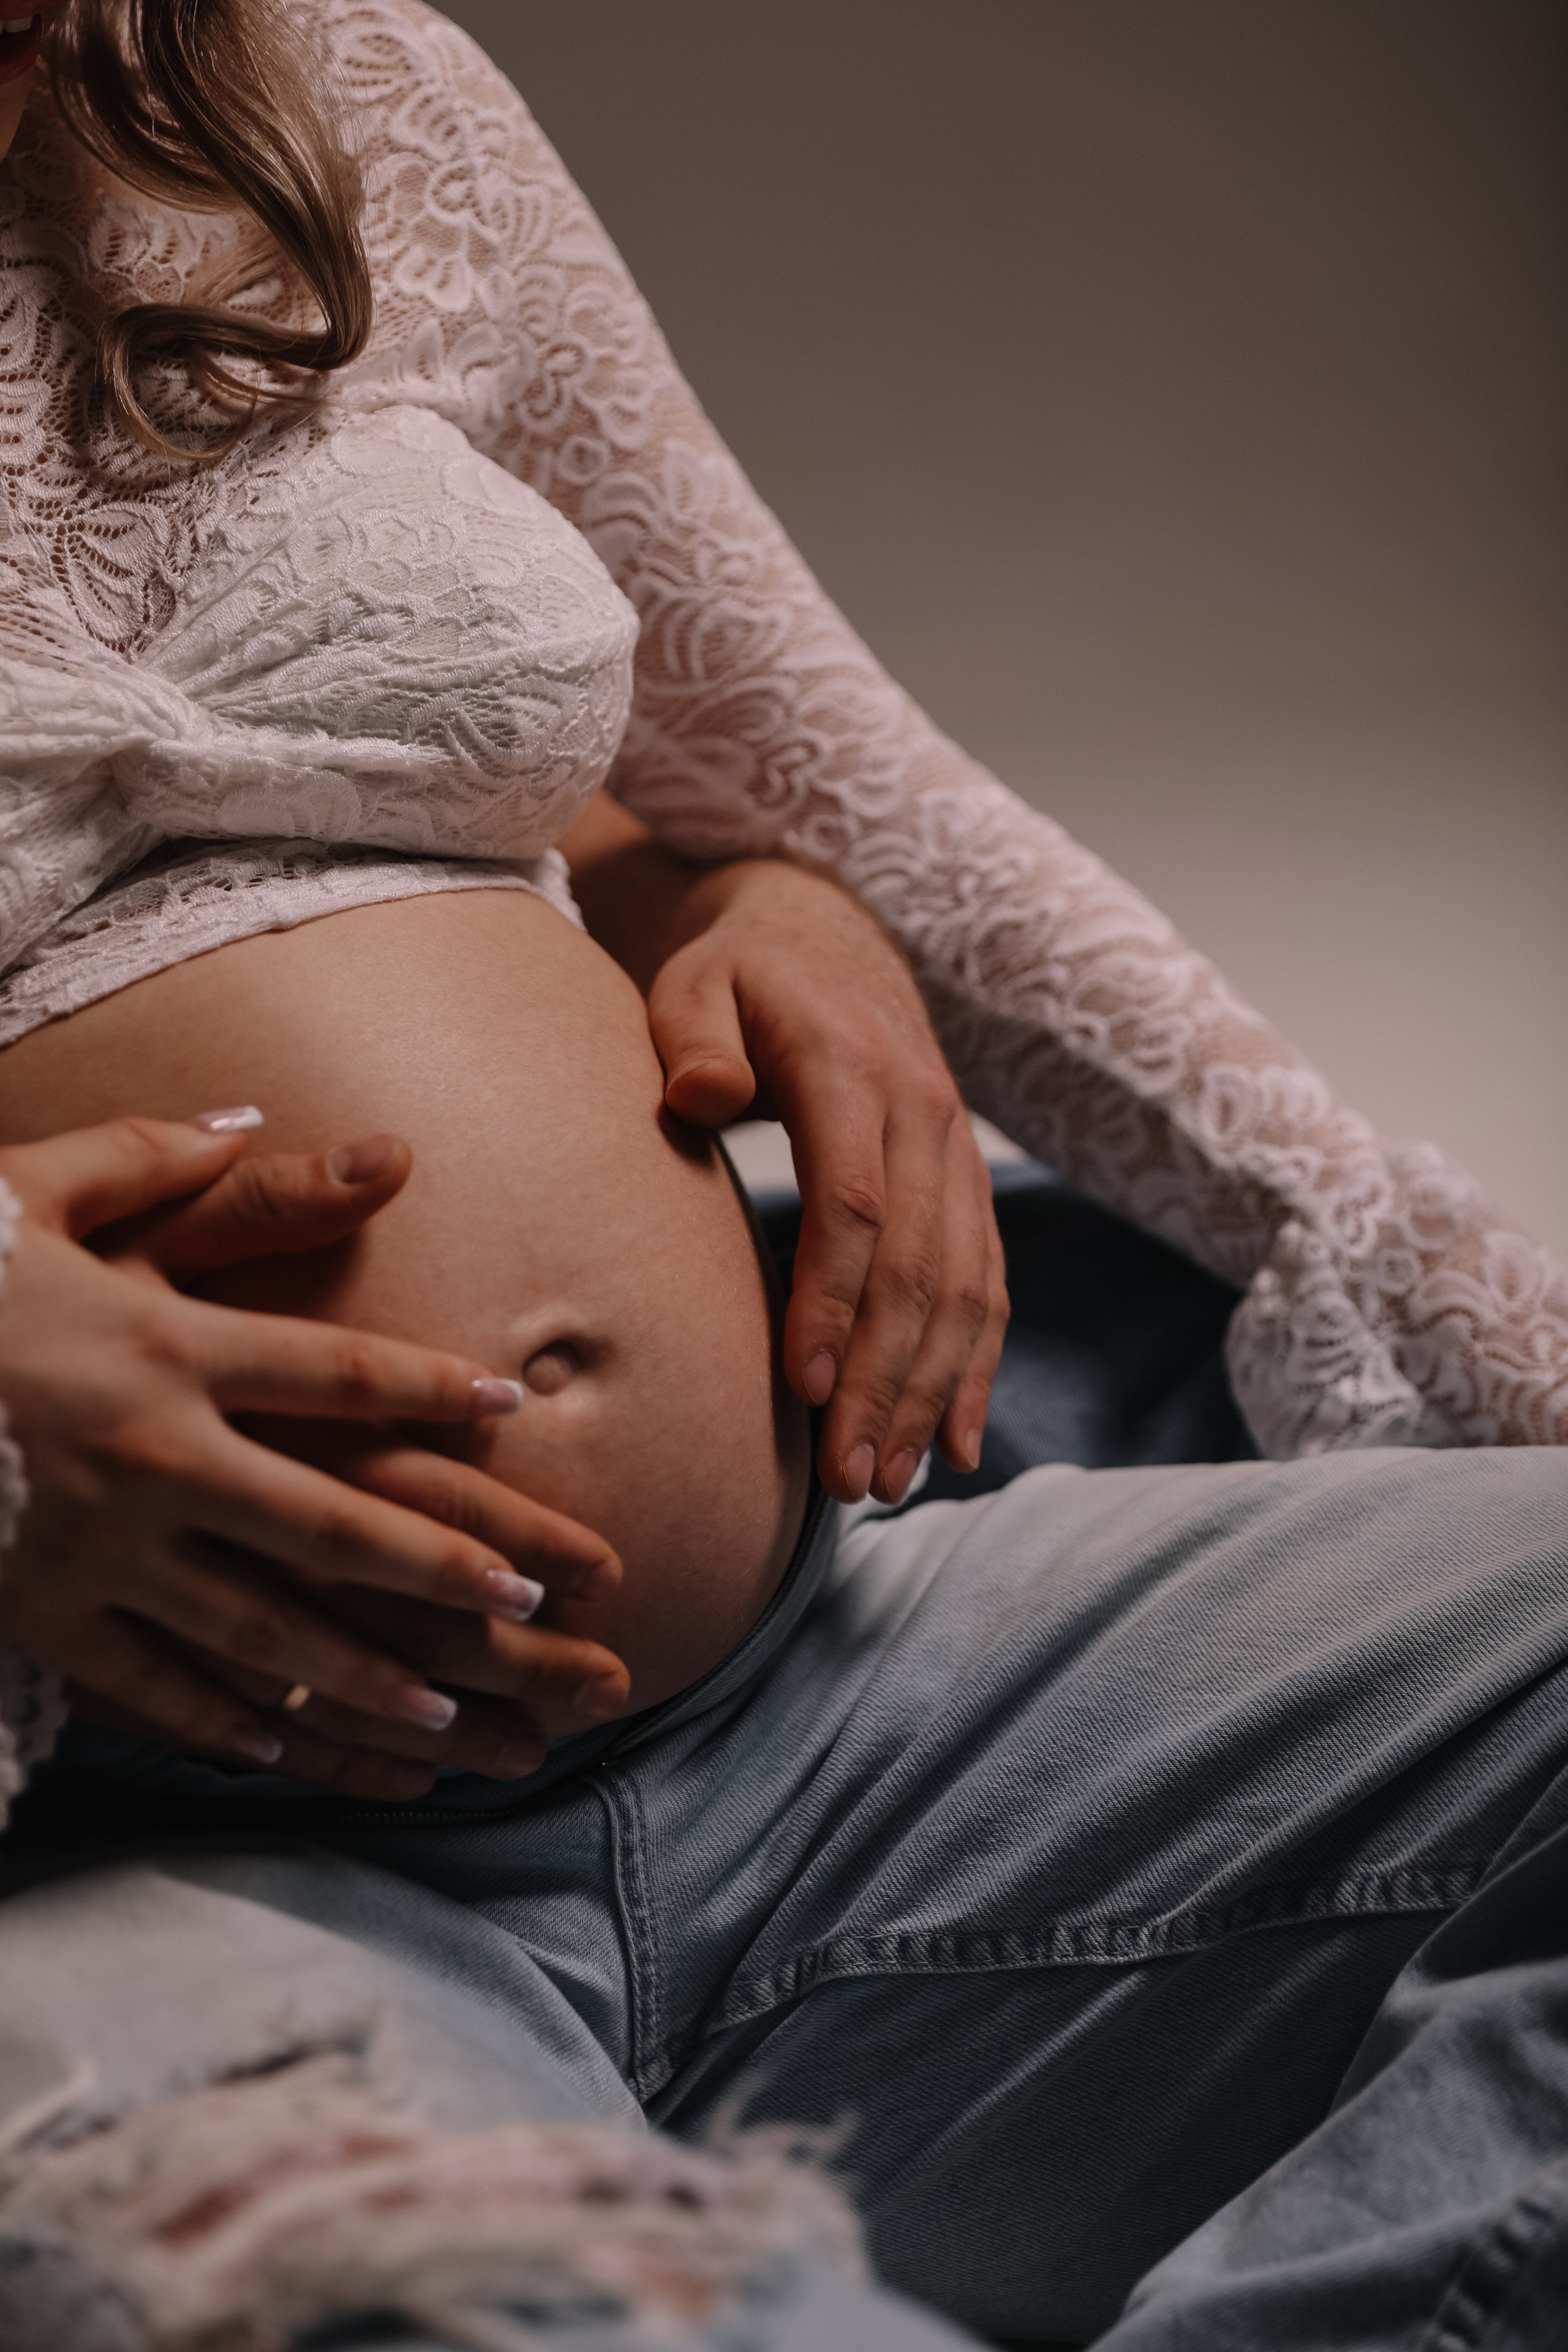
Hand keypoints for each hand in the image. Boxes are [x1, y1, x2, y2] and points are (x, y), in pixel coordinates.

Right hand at [0, 1116, 625, 1782]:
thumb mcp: (28, 1189)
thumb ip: (155, 1157)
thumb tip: (259, 1117)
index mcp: (159, 1342)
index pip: (334, 1369)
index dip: (433, 1388)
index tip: (515, 1407)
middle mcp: (147, 1453)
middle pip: (328, 1519)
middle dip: (441, 1565)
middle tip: (540, 1605)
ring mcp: (90, 1547)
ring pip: (258, 1629)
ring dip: (362, 1675)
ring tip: (452, 1716)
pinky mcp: (34, 1616)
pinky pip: (146, 1685)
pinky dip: (223, 1724)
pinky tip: (288, 1750)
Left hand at [562, 798, 1008, 1505]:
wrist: (827, 940)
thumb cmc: (738, 979)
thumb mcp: (695, 982)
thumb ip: (693, 1037)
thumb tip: (701, 1094)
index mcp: (853, 1068)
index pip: (853, 1201)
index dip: (833, 1299)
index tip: (803, 1387)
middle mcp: (925, 1112)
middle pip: (916, 1267)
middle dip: (884, 1379)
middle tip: (848, 1479)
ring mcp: (958, 1150)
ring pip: (962, 1288)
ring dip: (929, 1392)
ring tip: (888, 1481)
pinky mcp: (966, 1184)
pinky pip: (986, 1284)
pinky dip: (974, 1368)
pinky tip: (952, 1444)